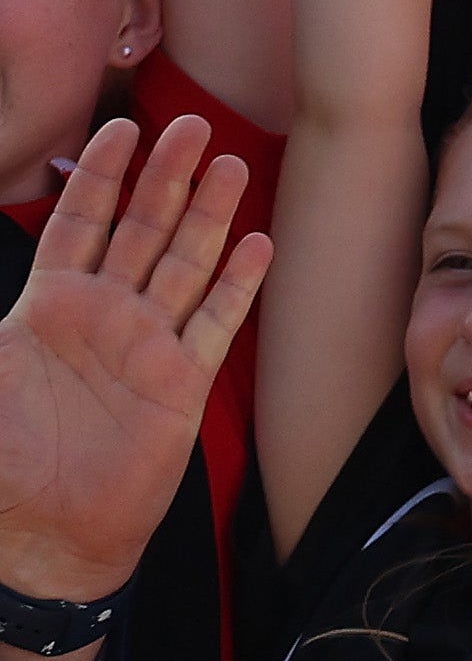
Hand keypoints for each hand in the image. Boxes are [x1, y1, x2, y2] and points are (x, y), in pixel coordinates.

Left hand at [0, 116, 269, 607]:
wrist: (42, 535)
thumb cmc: (0, 465)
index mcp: (47, 308)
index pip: (77, 225)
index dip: (98, 179)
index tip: (119, 129)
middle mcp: (103, 317)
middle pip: (139, 231)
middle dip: (163, 177)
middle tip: (189, 125)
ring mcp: (147, 346)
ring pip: (184, 263)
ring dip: (207, 215)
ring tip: (229, 164)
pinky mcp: (183, 382)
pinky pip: (216, 321)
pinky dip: (238, 283)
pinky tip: (257, 245)